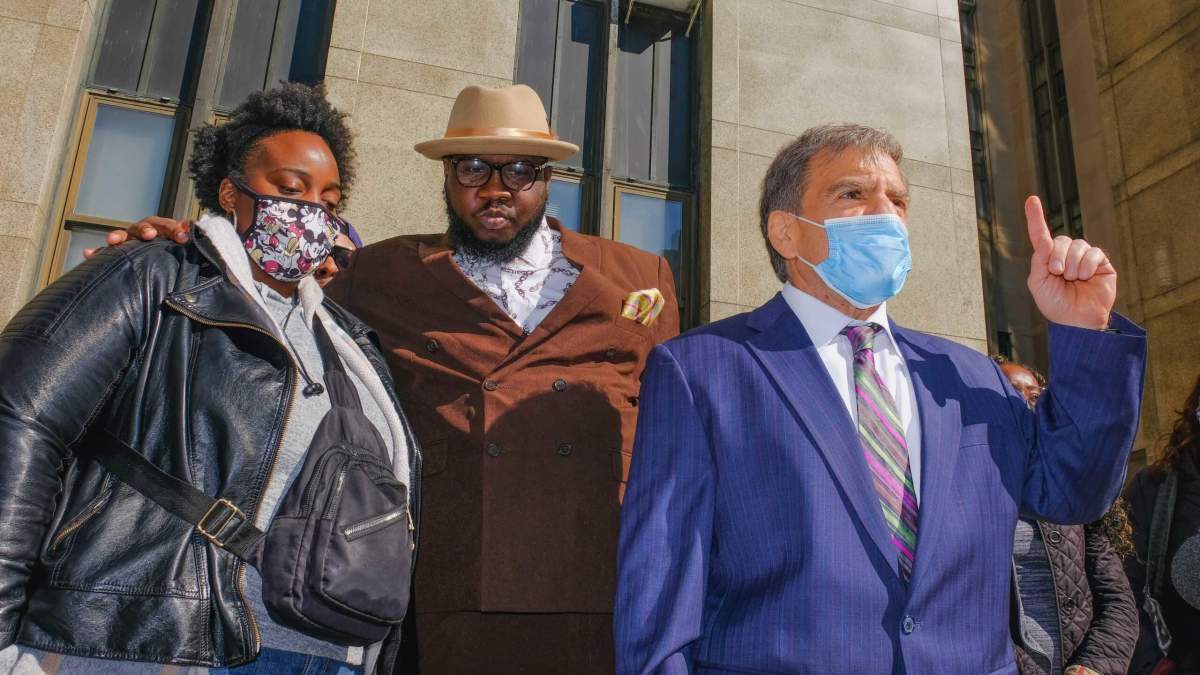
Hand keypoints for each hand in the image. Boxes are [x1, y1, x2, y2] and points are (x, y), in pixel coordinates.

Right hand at [82, 216, 191, 258]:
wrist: (164, 265)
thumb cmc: (175, 254)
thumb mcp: (184, 247)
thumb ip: (187, 237)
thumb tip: (192, 227)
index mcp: (163, 230)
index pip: (168, 225)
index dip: (175, 228)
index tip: (183, 236)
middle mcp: (145, 232)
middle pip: (144, 226)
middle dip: (146, 229)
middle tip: (149, 235)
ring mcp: (130, 241)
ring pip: (123, 236)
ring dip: (118, 236)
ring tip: (113, 240)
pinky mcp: (117, 253)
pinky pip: (105, 252)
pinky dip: (97, 253)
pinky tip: (88, 254)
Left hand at [1025, 196, 1115, 329]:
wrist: (1076, 320)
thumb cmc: (1055, 304)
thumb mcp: (1038, 282)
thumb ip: (1039, 260)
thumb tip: (1046, 239)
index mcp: (1047, 259)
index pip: (1041, 235)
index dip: (1035, 217)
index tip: (1031, 200)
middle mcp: (1065, 255)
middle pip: (1061, 240)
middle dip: (1057, 257)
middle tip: (1058, 273)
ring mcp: (1084, 258)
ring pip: (1078, 245)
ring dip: (1072, 264)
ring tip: (1073, 280)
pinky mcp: (1101, 263)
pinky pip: (1094, 253)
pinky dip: (1087, 265)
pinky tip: (1086, 277)